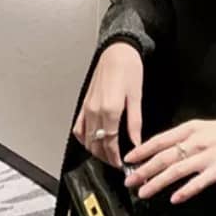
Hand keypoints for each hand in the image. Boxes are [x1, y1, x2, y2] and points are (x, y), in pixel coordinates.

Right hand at [72, 41, 143, 168]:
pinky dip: (83, 138)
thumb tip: (137, 142)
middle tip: (116, 163)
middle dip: (106, 157)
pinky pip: (79, 127)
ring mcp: (87, 108)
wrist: (117, 50)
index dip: (115, 158)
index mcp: (110, 110)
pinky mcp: (84, 103)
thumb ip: (135, 123)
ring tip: (107, 155)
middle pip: (97, 144)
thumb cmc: (129, 68)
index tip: (121, 165)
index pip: (110, 143)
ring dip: (95, 150)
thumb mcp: (136, 97)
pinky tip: (92, 141)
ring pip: (87, 138)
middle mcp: (95, 111)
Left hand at [122, 116, 215, 203]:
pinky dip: (185, 191)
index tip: (128, 159)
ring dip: (157, 182)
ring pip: (176, 171)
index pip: (160, 140)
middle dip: (143, 170)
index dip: (142, 150)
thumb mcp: (202, 127)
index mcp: (189, 129)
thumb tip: (162, 150)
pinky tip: (174, 199)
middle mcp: (194, 142)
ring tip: (143, 192)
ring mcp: (205, 157)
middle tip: (128, 181)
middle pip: (164, 157)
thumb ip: (183, 138)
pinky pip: (198, 182)